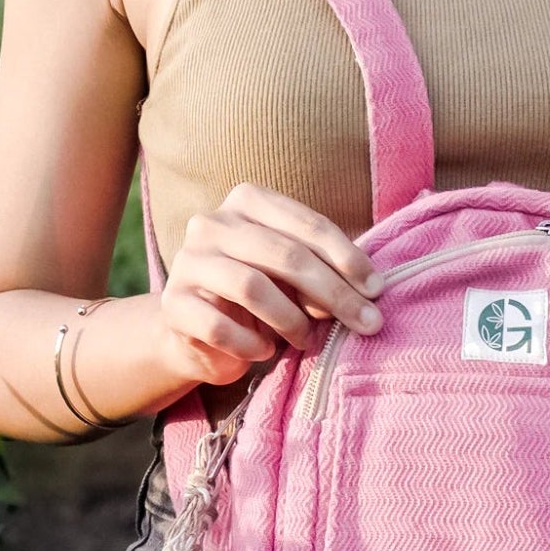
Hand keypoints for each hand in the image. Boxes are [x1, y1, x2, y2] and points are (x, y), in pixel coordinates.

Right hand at [158, 183, 384, 386]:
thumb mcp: (293, 273)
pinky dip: (252, 343)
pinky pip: (220, 326)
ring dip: (292, 320)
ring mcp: (187, 261)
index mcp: (247, 200)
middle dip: (334, 292)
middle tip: (367, 324)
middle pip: (285, 255)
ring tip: (307, 340)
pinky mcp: (173, 304)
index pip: (306, 223)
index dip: (347, 257)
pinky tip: (264, 350)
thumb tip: (366, 294)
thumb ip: (323, 272)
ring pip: (253, 287)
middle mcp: (212, 222)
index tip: (377, 289)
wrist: (198, 330)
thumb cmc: (262, 293)